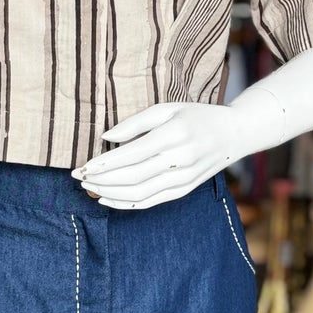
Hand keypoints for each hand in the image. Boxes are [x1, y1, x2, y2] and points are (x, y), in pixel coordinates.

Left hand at [76, 101, 255, 209]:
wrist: (234, 134)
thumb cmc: (196, 116)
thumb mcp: (167, 108)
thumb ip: (135, 123)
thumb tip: (105, 138)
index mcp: (174, 135)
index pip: (130, 155)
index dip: (103, 164)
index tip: (82, 166)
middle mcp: (180, 160)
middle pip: (131, 177)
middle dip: (101, 180)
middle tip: (78, 178)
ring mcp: (183, 179)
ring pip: (139, 194)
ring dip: (110, 194)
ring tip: (89, 188)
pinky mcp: (184, 190)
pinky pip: (151, 202)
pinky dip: (126, 204)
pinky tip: (108, 199)